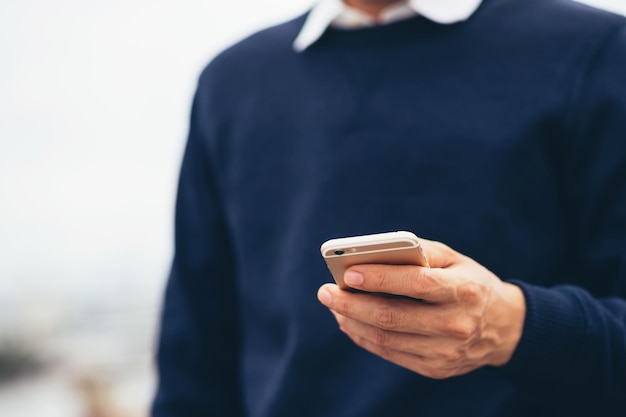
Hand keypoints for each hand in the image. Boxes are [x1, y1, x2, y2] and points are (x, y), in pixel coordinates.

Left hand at [317, 239, 525, 378]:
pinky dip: (364, 338)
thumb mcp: (454, 258)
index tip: (348, 273)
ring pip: (386, 339)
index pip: (416, 284)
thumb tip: (372, 253)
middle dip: (351, 304)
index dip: (380, 279)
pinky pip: (390, 354)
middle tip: (325, 291)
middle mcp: (456, 324)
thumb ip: (417, 251)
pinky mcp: (436, 369)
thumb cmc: (469, 282)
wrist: (504, 327)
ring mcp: (446, 352)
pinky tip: (350, 323)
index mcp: (463, 290)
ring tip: (334, 305)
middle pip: (392, 317)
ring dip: (352, 322)